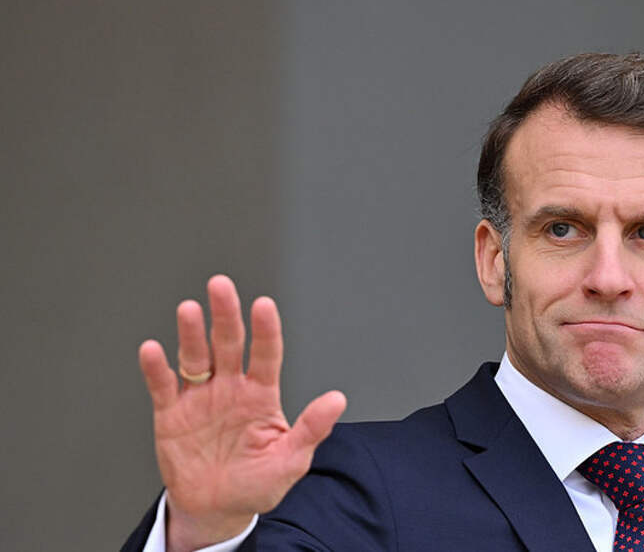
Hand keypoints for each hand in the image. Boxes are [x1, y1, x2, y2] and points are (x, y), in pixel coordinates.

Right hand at [138, 275, 345, 550]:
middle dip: (225, 315)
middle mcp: (230, 388)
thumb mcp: (290, 460)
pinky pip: (163, 387)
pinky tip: (153, 350)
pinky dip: (156, 369)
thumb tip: (339, 400)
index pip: (266, 355)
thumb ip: (311, 429)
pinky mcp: (171, 414)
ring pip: (195, 358)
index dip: (265, 330)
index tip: (264, 305)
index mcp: (261, 395)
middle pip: (228, 345)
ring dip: (191, 334)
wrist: (216, 509)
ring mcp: (200, 398)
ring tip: (189, 310)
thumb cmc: (257, 482)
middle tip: (221, 286)